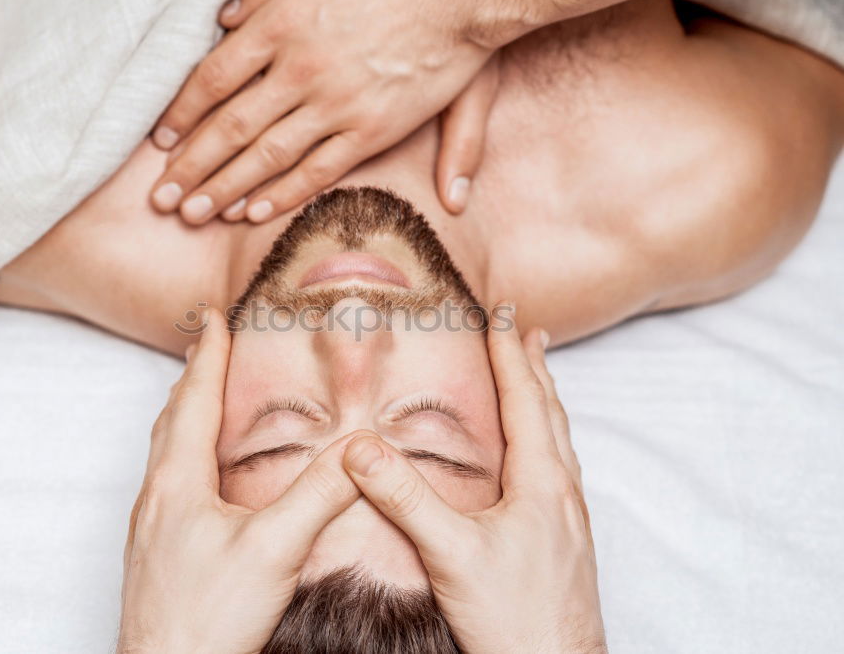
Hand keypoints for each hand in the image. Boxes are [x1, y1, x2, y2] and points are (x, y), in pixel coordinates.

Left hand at [117, 309, 363, 652]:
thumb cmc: (209, 618)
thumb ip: (318, 495)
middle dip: (191, 380)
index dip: (207, 357)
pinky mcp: (155, 556)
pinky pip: (166, 486)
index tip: (211, 318)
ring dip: (182, 418)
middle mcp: (157, 499)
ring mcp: (150, 530)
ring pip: (164, 456)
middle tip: (204, 349)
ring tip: (199, 403)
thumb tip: (356, 450)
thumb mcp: (276, 549)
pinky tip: (199, 482)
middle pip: (171, 422)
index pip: (195, 403)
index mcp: (178, 484)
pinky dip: (182, 457)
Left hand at [149, 0, 501, 222]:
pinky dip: (282, 192)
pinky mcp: (371, 129)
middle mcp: (300, 68)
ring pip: (266, 154)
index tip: (161, 141)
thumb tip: (227, 16)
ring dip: (225, 188)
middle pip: (229, 125)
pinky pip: (318, 169)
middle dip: (191, 167)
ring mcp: (335, 103)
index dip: (182, 114)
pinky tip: (252, 213)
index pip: (213, 78)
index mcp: (282, 24)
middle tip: (161, 199)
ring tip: (193, 214)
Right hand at [341, 314, 605, 652]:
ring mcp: (570, 519)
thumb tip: (361, 448)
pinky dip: (548, 443)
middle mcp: (563, 493)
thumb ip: (405, 497)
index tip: (505, 315)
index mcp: (541, 483)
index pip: (526, 401)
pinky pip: (560, 472)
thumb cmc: (512, 618)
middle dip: (536, 368)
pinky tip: (538, 463)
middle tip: (529, 331)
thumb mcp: (450, 553)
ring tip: (538, 381)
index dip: (511, 355)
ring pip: (560, 444)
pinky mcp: (567, 542)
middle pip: (551, 414)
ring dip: (547, 403)